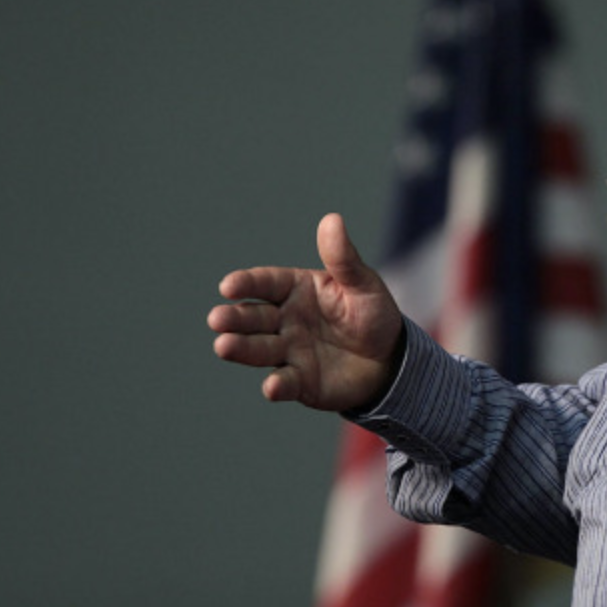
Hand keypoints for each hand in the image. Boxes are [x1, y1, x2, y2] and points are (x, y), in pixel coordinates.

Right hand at [209, 213, 403, 411]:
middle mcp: (285, 320)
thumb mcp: (362, 284)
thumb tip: (332, 219)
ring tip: (224, 346)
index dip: (246, 283)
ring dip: (241, 349)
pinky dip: (277, 386)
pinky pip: (285, 383)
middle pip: (253, 317)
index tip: (228, 285)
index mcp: (296, 289)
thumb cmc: (372, 314)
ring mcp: (289, 351)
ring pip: (259, 349)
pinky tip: (272, 386)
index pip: (266, 283)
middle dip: (233, 319)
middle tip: (216, 319)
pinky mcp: (300, 382)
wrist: (390, 359)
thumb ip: (343, 259)